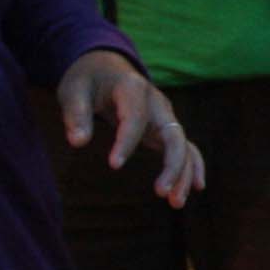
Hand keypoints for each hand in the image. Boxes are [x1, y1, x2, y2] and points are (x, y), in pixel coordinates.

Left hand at [59, 49, 204, 206]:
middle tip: (160, 193)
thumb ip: (75, 114)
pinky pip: (186, 147)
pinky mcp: (165, 128)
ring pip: (183, 146)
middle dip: (172, 165)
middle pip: (173, 134)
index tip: (114, 165)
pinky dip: (193, 166)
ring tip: (175, 202)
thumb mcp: (73, 90)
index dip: (126, 142)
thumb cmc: (87, 80)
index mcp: (133, 88)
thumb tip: (78, 142)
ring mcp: (165, 115)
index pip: (135, 118)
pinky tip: (196, 187)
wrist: (106, 67)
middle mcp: (157, 102)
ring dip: (184, 173)